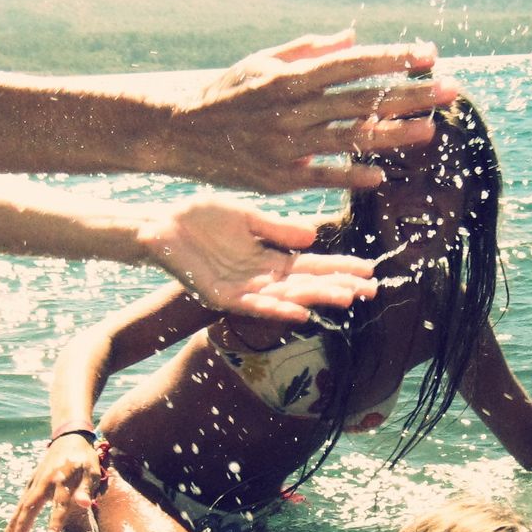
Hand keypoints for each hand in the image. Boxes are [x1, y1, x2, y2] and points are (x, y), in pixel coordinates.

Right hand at [5, 432, 103, 531]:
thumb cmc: (83, 459)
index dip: (55, 520)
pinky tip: (8, 531)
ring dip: (14, 524)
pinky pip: (21, 502)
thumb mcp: (91, 471)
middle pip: (32, 506)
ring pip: (22, 505)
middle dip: (24, 526)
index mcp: (63, 479)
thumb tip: (84, 503)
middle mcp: (45, 481)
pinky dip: (14, 517)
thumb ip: (87, 488)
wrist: (68, 438)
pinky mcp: (31, 483)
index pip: (60, 503)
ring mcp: (35, 481)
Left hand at [141, 195, 378, 320]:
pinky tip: (301, 313)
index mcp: (268, 256)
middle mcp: (260, 277)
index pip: (312, 265)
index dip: (339, 268)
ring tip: (346, 298)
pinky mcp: (221, 296)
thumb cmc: (201, 220)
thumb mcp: (246, 218)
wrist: (160, 226)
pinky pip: (254, 306)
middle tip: (371, 290)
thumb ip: (277, 229)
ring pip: (286, 297)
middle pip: (306, 284)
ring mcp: (242, 289)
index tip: (369, 270)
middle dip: (338, 287)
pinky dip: (277, 311)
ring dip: (316, 299)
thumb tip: (314, 235)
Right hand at [169, 32, 456, 193]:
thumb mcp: (263, 60)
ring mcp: (288, 146)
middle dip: (410, 94)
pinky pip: (324, 176)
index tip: (429, 54)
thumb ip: (310, 49)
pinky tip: (382, 174)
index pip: (354, 65)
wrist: (181, 133)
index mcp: (291, 77)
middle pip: (363, 100)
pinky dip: (352, 174)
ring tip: (431, 130)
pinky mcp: (281, 177)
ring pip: (350, 139)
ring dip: (394, 134)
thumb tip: (354, 37)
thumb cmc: (227, 92)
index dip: (394, 59)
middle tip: (451, 89)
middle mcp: (293, 110)